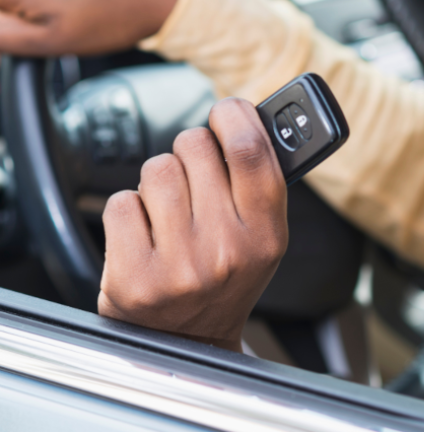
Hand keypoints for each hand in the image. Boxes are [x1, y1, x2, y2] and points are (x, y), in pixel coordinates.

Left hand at [98, 98, 287, 351]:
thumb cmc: (227, 279)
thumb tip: (246, 117)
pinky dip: (129, 210)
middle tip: (195, 174)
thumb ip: (261, 181)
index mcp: (266, 235)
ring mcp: (177, 267)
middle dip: (191, 149)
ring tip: (170, 209)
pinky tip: (146, 233)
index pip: (250, 151)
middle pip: (195, 148)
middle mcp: (225, 251)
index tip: (227, 110)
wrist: (189, 348)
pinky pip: (121, 201)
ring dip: (160, 179)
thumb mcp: (264, 236)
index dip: (235, 116)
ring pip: (156, 169)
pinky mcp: (132, 279)